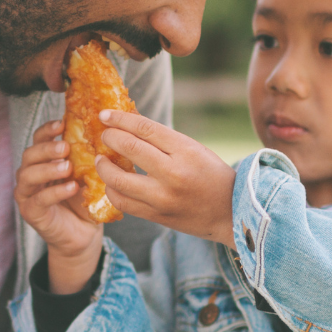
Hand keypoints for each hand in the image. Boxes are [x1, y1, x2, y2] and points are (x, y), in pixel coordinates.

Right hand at [14, 120, 103, 293]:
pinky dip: (55, 192)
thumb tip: (106, 132)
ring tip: (68, 167)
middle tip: (65, 147)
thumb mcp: (88, 175)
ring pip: (28, 175)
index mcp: (42, 161)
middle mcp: (30, 174)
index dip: (47, 130)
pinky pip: (39, 199)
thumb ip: (88, 157)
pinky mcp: (31, 212)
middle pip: (29, 154)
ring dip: (48, 169)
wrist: (84, 234)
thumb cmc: (84, 201)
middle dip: (46, 149)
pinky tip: (71, 187)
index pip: (38, 139)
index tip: (62, 123)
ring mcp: (27, 194)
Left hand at [95, 111, 236, 247]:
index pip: (144, 128)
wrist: (230, 212)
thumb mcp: (194, 149)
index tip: (105, 115)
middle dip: (110, 138)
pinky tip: (112, 183)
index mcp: (186, 150)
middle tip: (104, 135)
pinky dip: (112, 190)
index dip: (120, 118)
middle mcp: (173, 173)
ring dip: (104, 167)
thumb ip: (163, 140)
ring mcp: (163, 197)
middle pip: (129, 148)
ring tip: (102, 160)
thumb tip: (128, 124)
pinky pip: (122, 202)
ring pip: (119, 179)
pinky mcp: (156, 215)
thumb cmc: (211, 175)